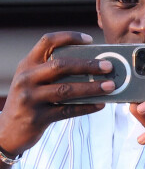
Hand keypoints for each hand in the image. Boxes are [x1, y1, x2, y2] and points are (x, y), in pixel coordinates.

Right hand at [0, 31, 114, 157]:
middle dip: (88, 65)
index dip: (70, 36)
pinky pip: (67, 111)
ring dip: (92, 87)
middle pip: (61, 65)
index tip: (90, 39)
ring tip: (110, 86)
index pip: (48, 41)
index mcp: (28, 63)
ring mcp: (29, 98)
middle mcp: (26, 78)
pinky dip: (86, 107)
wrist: (6, 132)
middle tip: (108, 67)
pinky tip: (100, 104)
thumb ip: (55, 70)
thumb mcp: (35, 79)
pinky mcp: (37, 118)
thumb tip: (93, 66)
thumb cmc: (30, 99)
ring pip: (66, 89)